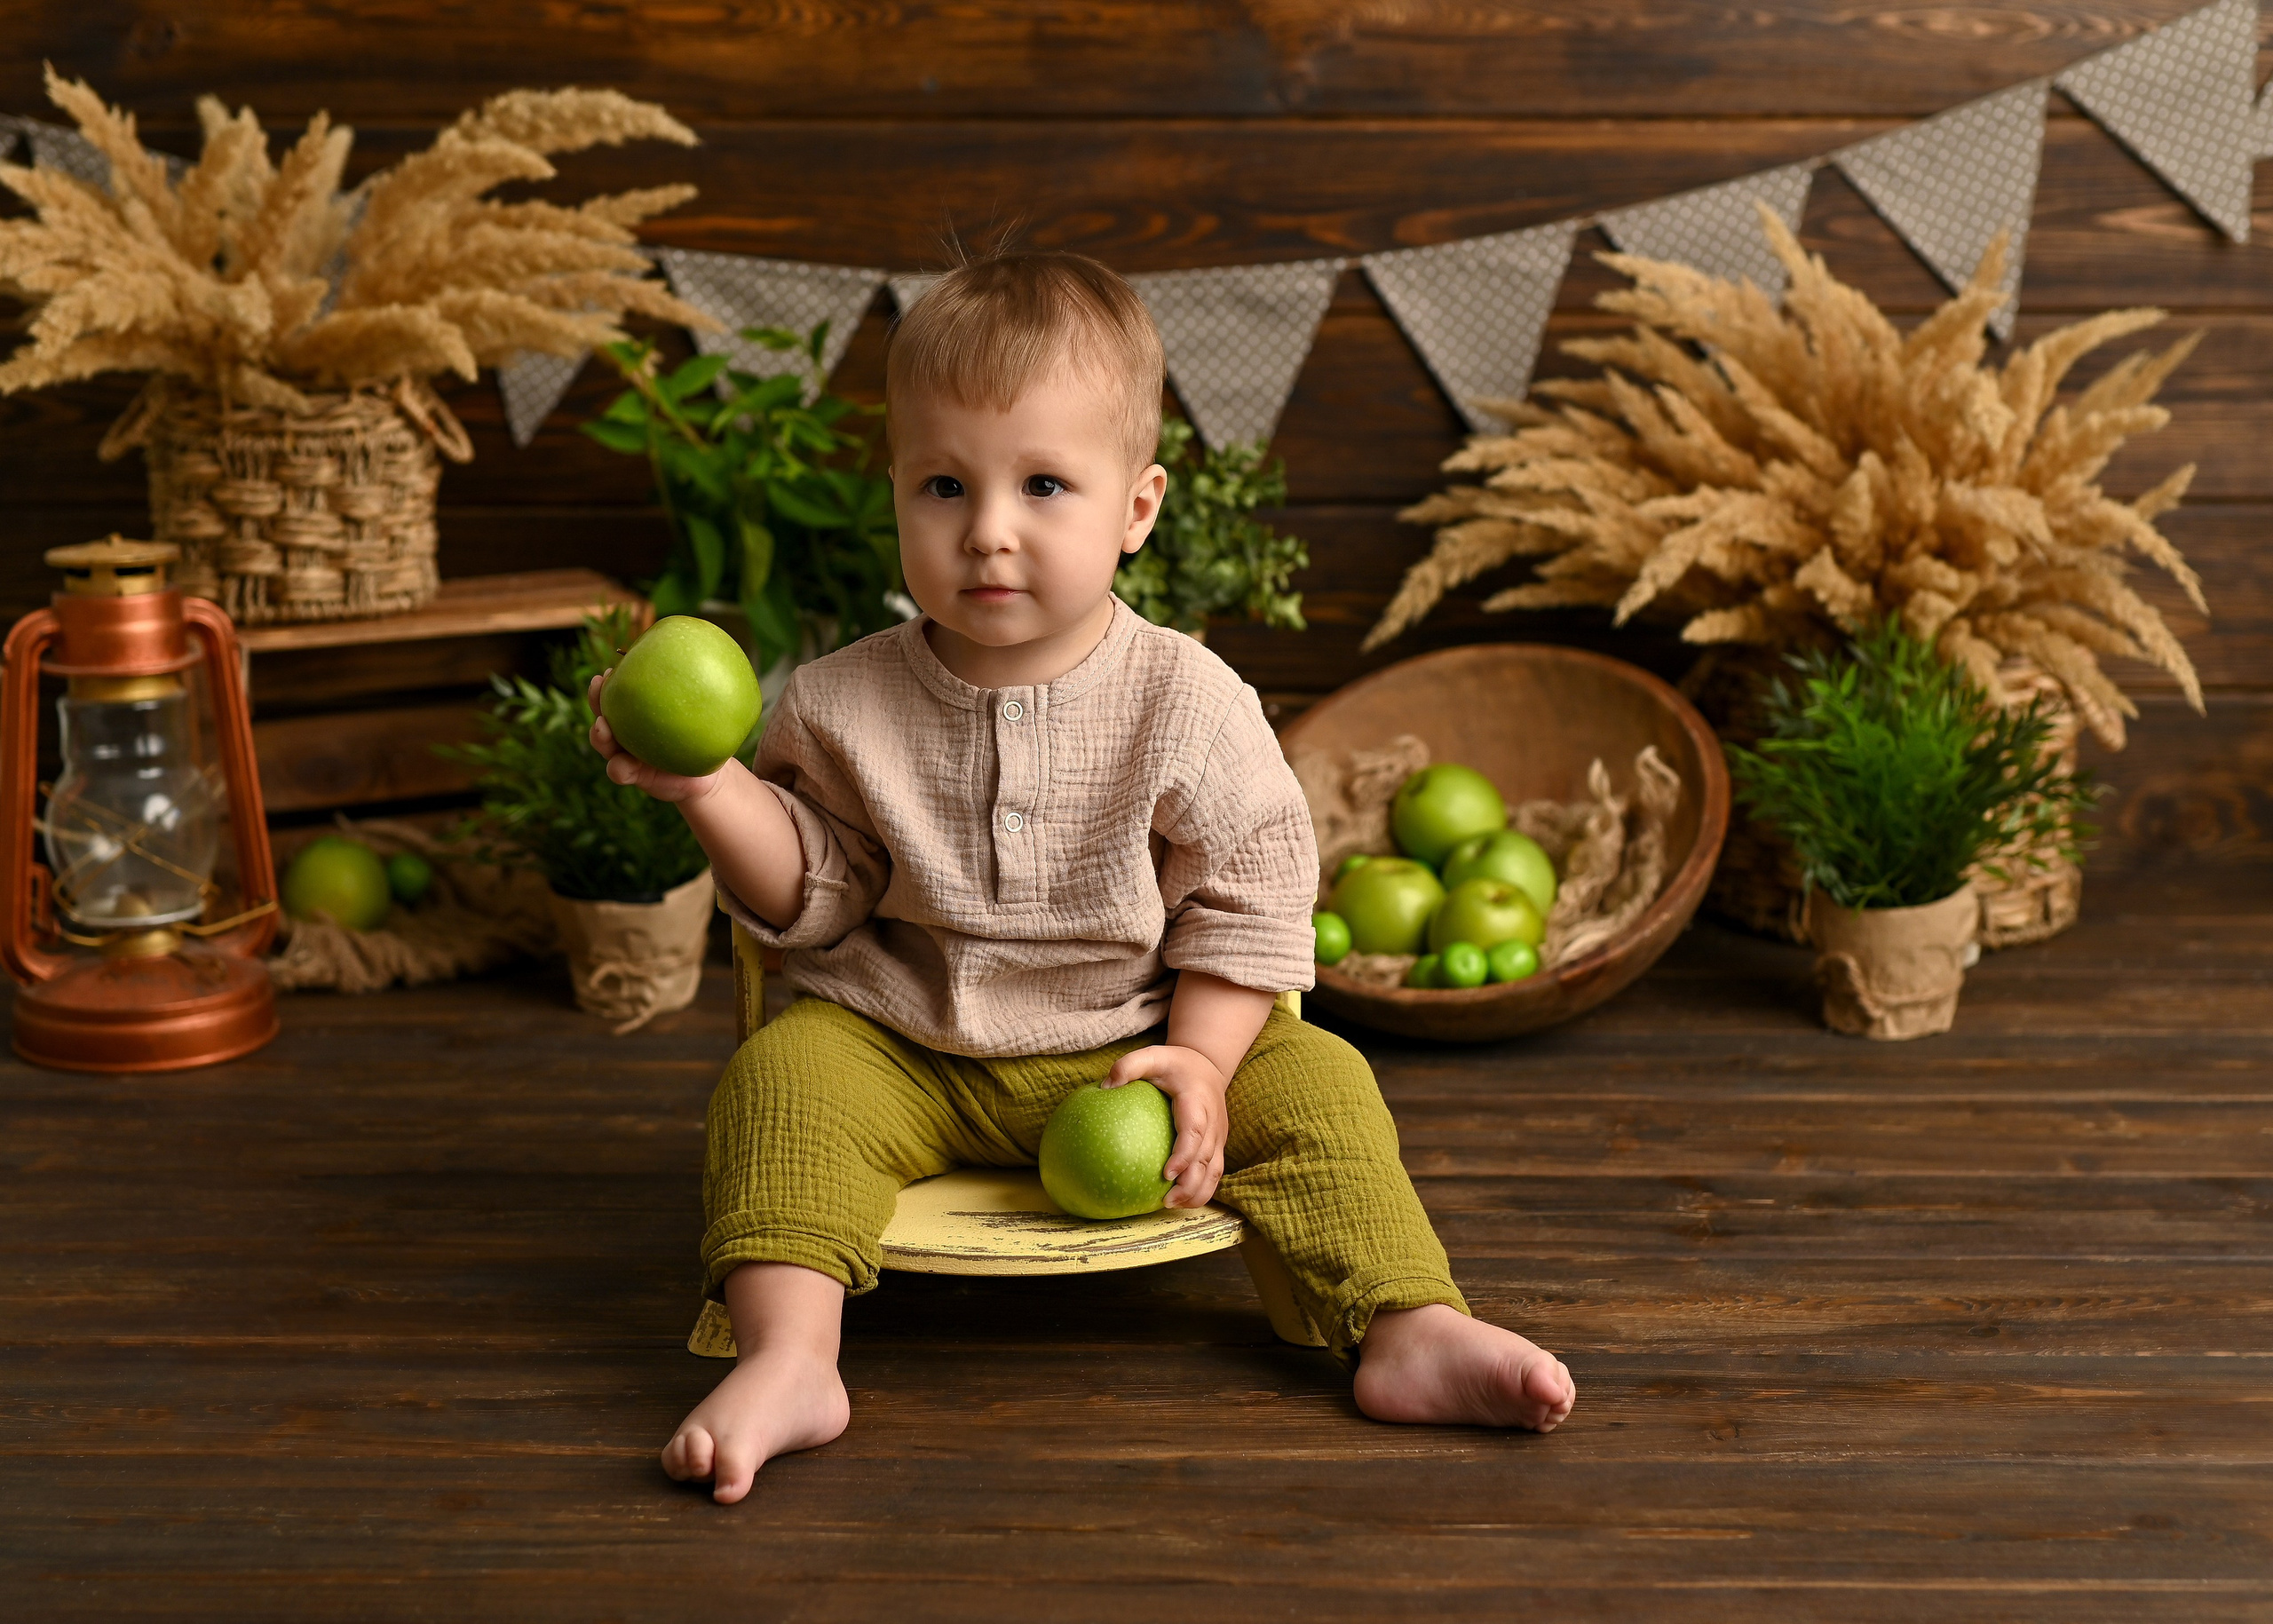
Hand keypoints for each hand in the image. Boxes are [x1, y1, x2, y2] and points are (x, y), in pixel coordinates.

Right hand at [586, 670, 726, 805]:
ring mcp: (627, 752)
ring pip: (604, 743)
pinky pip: (619, 771)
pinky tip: (623, 765)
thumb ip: (701, 685)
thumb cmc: (705, 733)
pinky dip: (619, 768)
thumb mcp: (705, 707)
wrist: (709, 772)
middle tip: (599, 686)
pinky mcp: (634, 775)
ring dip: (599, 735)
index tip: (608, 671)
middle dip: (596, 700)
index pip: (619, 692)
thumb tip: (710, 650)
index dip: (608, 681)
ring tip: (602, 728)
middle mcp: (629, 729)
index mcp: (639, 710)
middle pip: (604, 710)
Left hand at [1105, 1042, 1227, 1208]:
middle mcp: (1213, 1122)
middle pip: (1206, 1159)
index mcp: (1198, 1101)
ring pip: (1214, 1171)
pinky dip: (1200, 1189)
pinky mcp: (1217, 1145)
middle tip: (1166, 1201)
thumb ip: (1129, 1066)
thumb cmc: (1174, 1064)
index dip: (1184, 1154)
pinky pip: (1213, 1172)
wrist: (1208, 1065)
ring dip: (1197, 1192)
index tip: (1166, 1173)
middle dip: (1190, 1184)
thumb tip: (1104, 1087)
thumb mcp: (1153, 1055)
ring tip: (1172, 1206)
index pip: (1194, 1131)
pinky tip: (1178, 1202)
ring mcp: (1218, 1136)